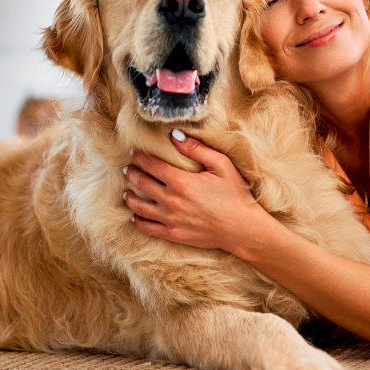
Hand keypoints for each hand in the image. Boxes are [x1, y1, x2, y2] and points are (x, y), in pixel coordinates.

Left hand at [124, 131, 270, 253]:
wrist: (242, 228)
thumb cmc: (235, 195)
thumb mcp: (221, 165)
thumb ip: (196, 149)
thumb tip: (174, 135)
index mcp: (181, 181)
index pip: (152, 165)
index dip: (141, 157)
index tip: (134, 151)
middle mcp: (171, 201)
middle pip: (142, 184)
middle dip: (132, 174)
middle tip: (127, 169)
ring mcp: (170, 219)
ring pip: (139, 207)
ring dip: (130, 198)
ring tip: (126, 192)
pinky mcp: (173, 234)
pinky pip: (148, 227)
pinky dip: (138, 220)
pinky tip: (136, 215)